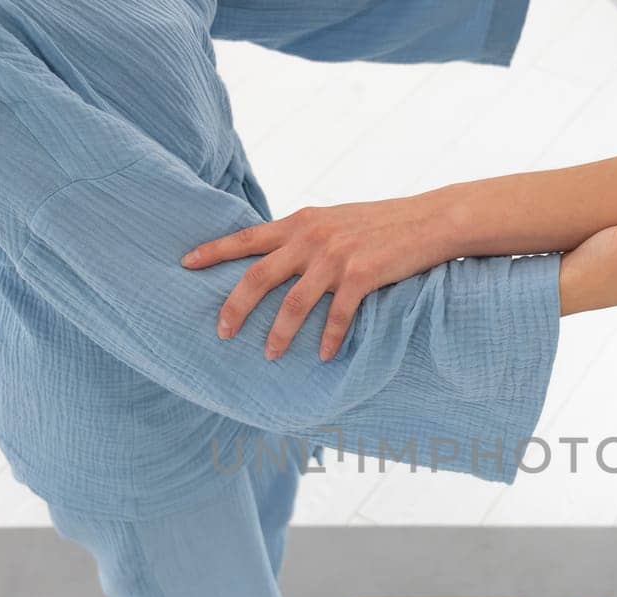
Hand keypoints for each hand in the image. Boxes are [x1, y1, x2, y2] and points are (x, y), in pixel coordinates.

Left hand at [181, 194, 461, 360]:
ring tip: (269, 356)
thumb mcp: (335, 220)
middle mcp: (312, 237)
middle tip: (221, 332)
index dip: (214, 251)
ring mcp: (336, 257)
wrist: (431, 219)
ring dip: (278, 334)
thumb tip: (275, 259)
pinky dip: (328, 338)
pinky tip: (323, 356)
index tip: (185, 263)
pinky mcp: (363, 275)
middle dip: (235, 307)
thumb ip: (304, 237)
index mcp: (301, 221)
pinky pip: (337, 315)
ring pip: (294, 303)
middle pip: (259, 276)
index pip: (247, 237)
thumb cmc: (382, 224)